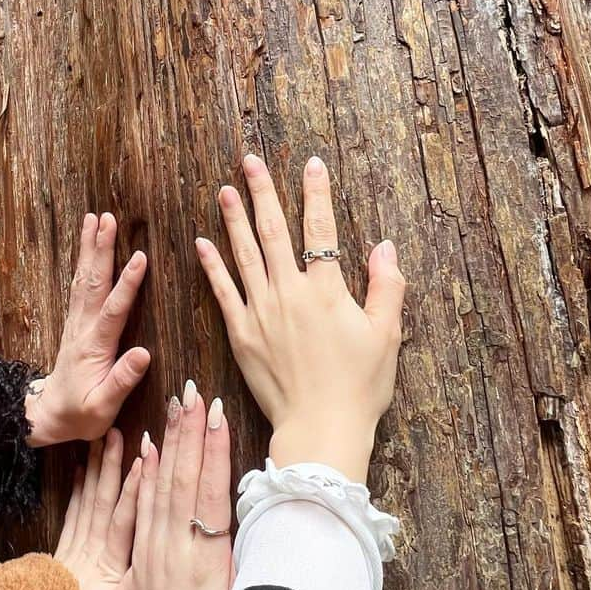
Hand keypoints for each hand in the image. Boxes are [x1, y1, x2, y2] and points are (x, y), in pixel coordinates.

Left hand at [26, 212, 150, 446]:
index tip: (139, 257)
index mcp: (94, 347)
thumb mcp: (102, 408)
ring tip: (95, 218)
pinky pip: (80, 286)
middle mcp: (83, 328)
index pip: (113, 310)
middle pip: (93, 282)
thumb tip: (144, 353)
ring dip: (90, 248)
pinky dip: (85, 262)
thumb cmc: (80, 415)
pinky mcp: (76, 322)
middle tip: (107, 218)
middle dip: (101, 249)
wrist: (49, 416)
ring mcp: (77, 323)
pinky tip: (89, 246)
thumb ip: (122, 381)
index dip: (127, 284)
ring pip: (84, 279)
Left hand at [54, 429, 138, 589]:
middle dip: (111, 467)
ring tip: (101, 441)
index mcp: (109, 568)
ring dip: (95, 470)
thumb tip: (152, 560)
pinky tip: (79, 471)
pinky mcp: (63, 553)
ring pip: (87, 502)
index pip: (124, 523)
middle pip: (102, 502)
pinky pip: (71, 515)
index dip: (134, 492)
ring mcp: (75, 550)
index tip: (144, 462)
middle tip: (117, 434)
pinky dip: (77, 491)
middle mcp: (91, 552)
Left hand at [112, 384, 231, 589]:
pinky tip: (149, 449)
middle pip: (184, 479)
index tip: (217, 415)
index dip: (214, 451)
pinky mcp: (142, 554)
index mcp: (208, 558)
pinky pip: (143, 507)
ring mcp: (156, 549)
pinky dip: (147, 475)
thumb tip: (251, 512)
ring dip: (171, 442)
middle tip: (194, 392)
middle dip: (190, 432)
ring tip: (176, 406)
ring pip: (162, 486)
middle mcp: (178, 547)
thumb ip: (241, 553)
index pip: (211, 492)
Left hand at [194, 154, 405, 482]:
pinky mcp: (241, 335)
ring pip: (245, 255)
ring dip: (234, 219)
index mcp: (327, 291)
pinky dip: (213, 266)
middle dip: (263, 192)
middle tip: (250, 161)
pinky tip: (203, 243)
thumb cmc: (360, 386)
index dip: (317, 193)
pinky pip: (224, 292)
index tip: (312, 163)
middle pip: (274, 231)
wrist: (321, 428)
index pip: (321, 229)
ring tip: (226, 190)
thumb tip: (384, 246)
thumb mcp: (386, 335)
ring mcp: (262, 313)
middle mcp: (290, 293)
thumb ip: (387, 286)